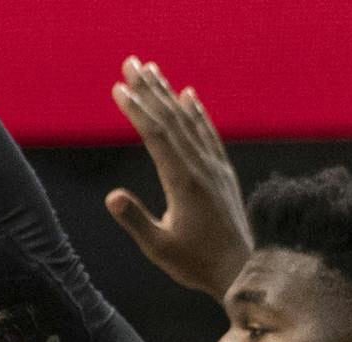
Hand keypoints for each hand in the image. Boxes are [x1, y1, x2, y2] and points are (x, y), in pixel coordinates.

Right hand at [105, 57, 251, 298]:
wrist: (241, 268)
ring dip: (169, 93)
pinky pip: (208, 132)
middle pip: (172, 118)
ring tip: (153, 70)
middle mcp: (201, 166)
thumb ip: (136, 221)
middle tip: (130, 63)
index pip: (156, 135)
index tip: (119, 88)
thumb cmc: (195, 263)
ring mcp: (214, 166)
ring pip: (189, 120)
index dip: (137, 109)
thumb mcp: (159, 248)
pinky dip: (197, 111)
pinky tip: (189, 95)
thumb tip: (110, 197)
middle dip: (149, 89)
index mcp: (183, 181)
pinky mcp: (223, 171)